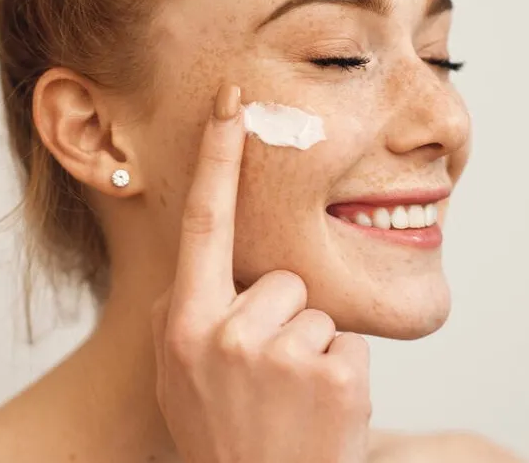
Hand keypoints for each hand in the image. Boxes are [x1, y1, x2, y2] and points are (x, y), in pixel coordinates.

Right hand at [151, 84, 371, 462]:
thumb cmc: (224, 438)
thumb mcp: (180, 377)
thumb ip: (188, 316)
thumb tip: (198, 266)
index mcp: (184, 324)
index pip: (204, 223)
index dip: (217, 156)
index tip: (233, 100)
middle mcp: (226, 332)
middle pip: (283, 278)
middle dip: (285, 321)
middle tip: (267, 384)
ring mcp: (281, 354)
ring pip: (318, 312)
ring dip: (313, 352)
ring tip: (290, 403)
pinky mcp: (335, 375)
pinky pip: (349, 343)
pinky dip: (343, 376)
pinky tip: (319, 413)